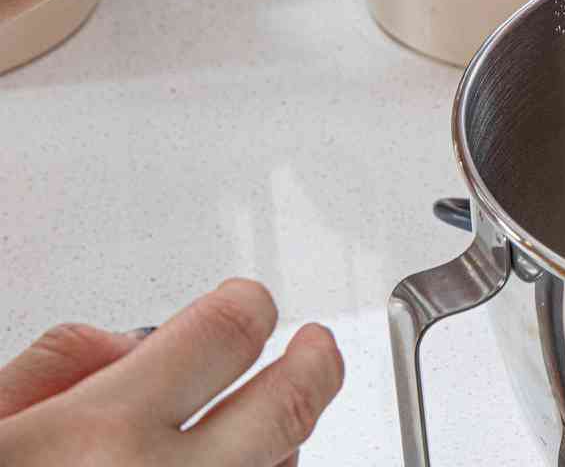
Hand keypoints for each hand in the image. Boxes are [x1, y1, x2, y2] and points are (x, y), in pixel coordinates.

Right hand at [0, 280, 340, 464]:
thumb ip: (58, 366)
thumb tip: (134, 345)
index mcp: (96, 438)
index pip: (229, 330)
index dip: (247, 306)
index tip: (250, 307)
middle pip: (290, 407)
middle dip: (315, 364)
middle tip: (315, 351)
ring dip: (278, 450)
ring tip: (256, 434)